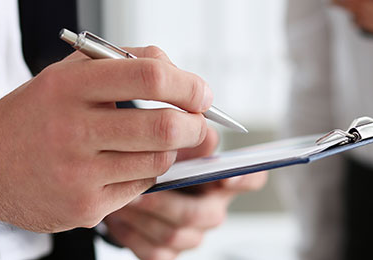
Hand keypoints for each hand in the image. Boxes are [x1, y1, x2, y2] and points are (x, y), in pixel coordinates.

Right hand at [0, 46, 213, 232]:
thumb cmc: (36, 113)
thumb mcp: (69, 73)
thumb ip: (126, 63)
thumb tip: (184, 79)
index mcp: (70, 86)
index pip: (150, 77)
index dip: (188, 84)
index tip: (201, 93)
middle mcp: (72, 129)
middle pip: (165, 126)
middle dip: (195, 125)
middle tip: (196, 122)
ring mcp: (78, 173)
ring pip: (159, 160)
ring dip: (169, 150)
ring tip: (153, 141)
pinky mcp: (83, 207)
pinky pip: (141, 187)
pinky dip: (145, 173)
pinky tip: (125, 164)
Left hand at [104, 127, 267, 259]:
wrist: (126, 187)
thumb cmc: (157, 162)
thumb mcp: (172, 143)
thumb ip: (188, 136)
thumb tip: (200, 126)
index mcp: (221, 179)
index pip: (252, 178)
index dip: (244, 179)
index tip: (226, 175)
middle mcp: (212, 209)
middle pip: (205, 214)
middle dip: (169, 201)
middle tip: (143, 188)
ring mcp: (192, 234)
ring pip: (175, 235)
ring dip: (144, 215)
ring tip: (122, 197)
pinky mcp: (168, 253)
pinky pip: (155, 252)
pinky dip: (132, 233)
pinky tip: (120, 217)